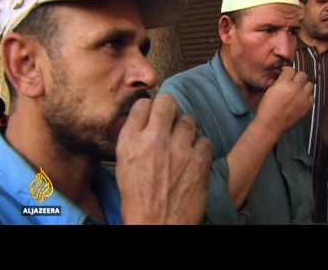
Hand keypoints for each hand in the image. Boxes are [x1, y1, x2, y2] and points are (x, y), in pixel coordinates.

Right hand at [116, 94, 211, 223]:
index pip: (142, 104)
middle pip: (167, 102)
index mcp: (130, 141)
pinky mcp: (199, 160)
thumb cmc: (138, 199)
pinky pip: (204, 140)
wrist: (158, 225)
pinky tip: (193, 159)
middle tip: (171, 118)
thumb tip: (143, 118)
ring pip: (188, 120)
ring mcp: (179, 149)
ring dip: (186, 130)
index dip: (149, 108)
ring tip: (182, 145)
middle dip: (169, 107)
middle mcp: (154, 140)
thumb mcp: (124, 165)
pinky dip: (200, 148)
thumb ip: (132, 138)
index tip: (153, 114)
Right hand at [255, 67, 312, 135]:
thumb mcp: (270, 90)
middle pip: (303, 75)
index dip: (288, 71)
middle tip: (294, 81)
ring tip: (299, 90)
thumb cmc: (267, 108)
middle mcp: (295, 88)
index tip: (287, 74)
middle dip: (298, 77)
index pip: (291, 70)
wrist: (271, 124)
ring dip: (304, 86)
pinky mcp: (307, 106)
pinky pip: (312, 96)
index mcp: (283, 84)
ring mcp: (303, 97)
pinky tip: (301, 99)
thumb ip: (279, 82)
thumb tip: (285, 77)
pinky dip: (307, 96)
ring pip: (310, 84)